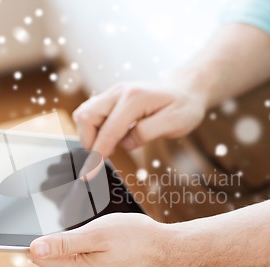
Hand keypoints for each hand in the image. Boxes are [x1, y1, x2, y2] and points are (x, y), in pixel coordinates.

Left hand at [27, 213, 172, 266]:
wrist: (166, 251)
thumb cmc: (136, 238)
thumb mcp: (97, 234)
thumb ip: (63, 244)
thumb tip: (34, 248)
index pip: (41, 259)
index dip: (39, 240)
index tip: (53, 228)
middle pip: (55, 260)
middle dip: (64, 242)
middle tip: (90, 230)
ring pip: (70, 262)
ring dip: (79, 246)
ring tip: (104, 239)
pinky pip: (84, 266)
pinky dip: (89, 253)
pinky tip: (108, 247)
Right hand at [72, 80, 208, 157]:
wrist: (186, 89)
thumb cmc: (184, 106)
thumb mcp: (175, 122)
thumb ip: (148, 132)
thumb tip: (125, 143)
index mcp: (134, 98)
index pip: (108, 130)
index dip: (97, 154)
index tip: (89, 174)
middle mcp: (119, 92)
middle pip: (85, 116)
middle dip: (88, 142)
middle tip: (101, 159)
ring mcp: (113, 93)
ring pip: (84, 113)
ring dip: (88, 135)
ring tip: (106, 149)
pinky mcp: (111, 98)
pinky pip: (91, 112)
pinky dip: (92, 129)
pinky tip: (108, 139)